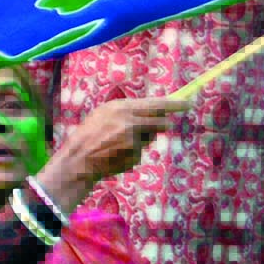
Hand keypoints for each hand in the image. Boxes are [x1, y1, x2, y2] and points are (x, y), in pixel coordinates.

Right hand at [38, 97, 182, 206]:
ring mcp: (132, 136)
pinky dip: (133, 154)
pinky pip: (140, 152)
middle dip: (164, 122)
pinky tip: (117, 156)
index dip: (172, 104)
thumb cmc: (88, 138)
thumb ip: (126, 114)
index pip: (154, 104)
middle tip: (165, 125)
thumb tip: (155, 115)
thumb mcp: (103, 116)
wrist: (77, 160)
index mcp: (119, 106)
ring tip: (120, 145)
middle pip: (159, 120)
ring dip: (143, 140)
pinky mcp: (133, 152)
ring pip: (150, 137)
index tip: (186, 102)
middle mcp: (128, 118)